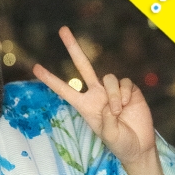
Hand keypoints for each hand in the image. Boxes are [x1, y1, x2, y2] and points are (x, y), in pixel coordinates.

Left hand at [33, 26, 155, 167]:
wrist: (139, 146)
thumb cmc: (120, 144)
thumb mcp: (109, 136)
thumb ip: (106, 120)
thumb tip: (109, 103)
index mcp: (85, 106)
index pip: (64, 90)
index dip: (51, 79)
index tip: (36, 68)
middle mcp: (97, 94)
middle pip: (83, 66)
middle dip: (73, 48)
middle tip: (62, 29)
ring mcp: (112, 91)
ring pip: (109, 78)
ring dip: (114, 96)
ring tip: (118, 112)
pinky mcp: (129, 89)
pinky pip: (124, 83)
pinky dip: (125, 94)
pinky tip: (127, 106)